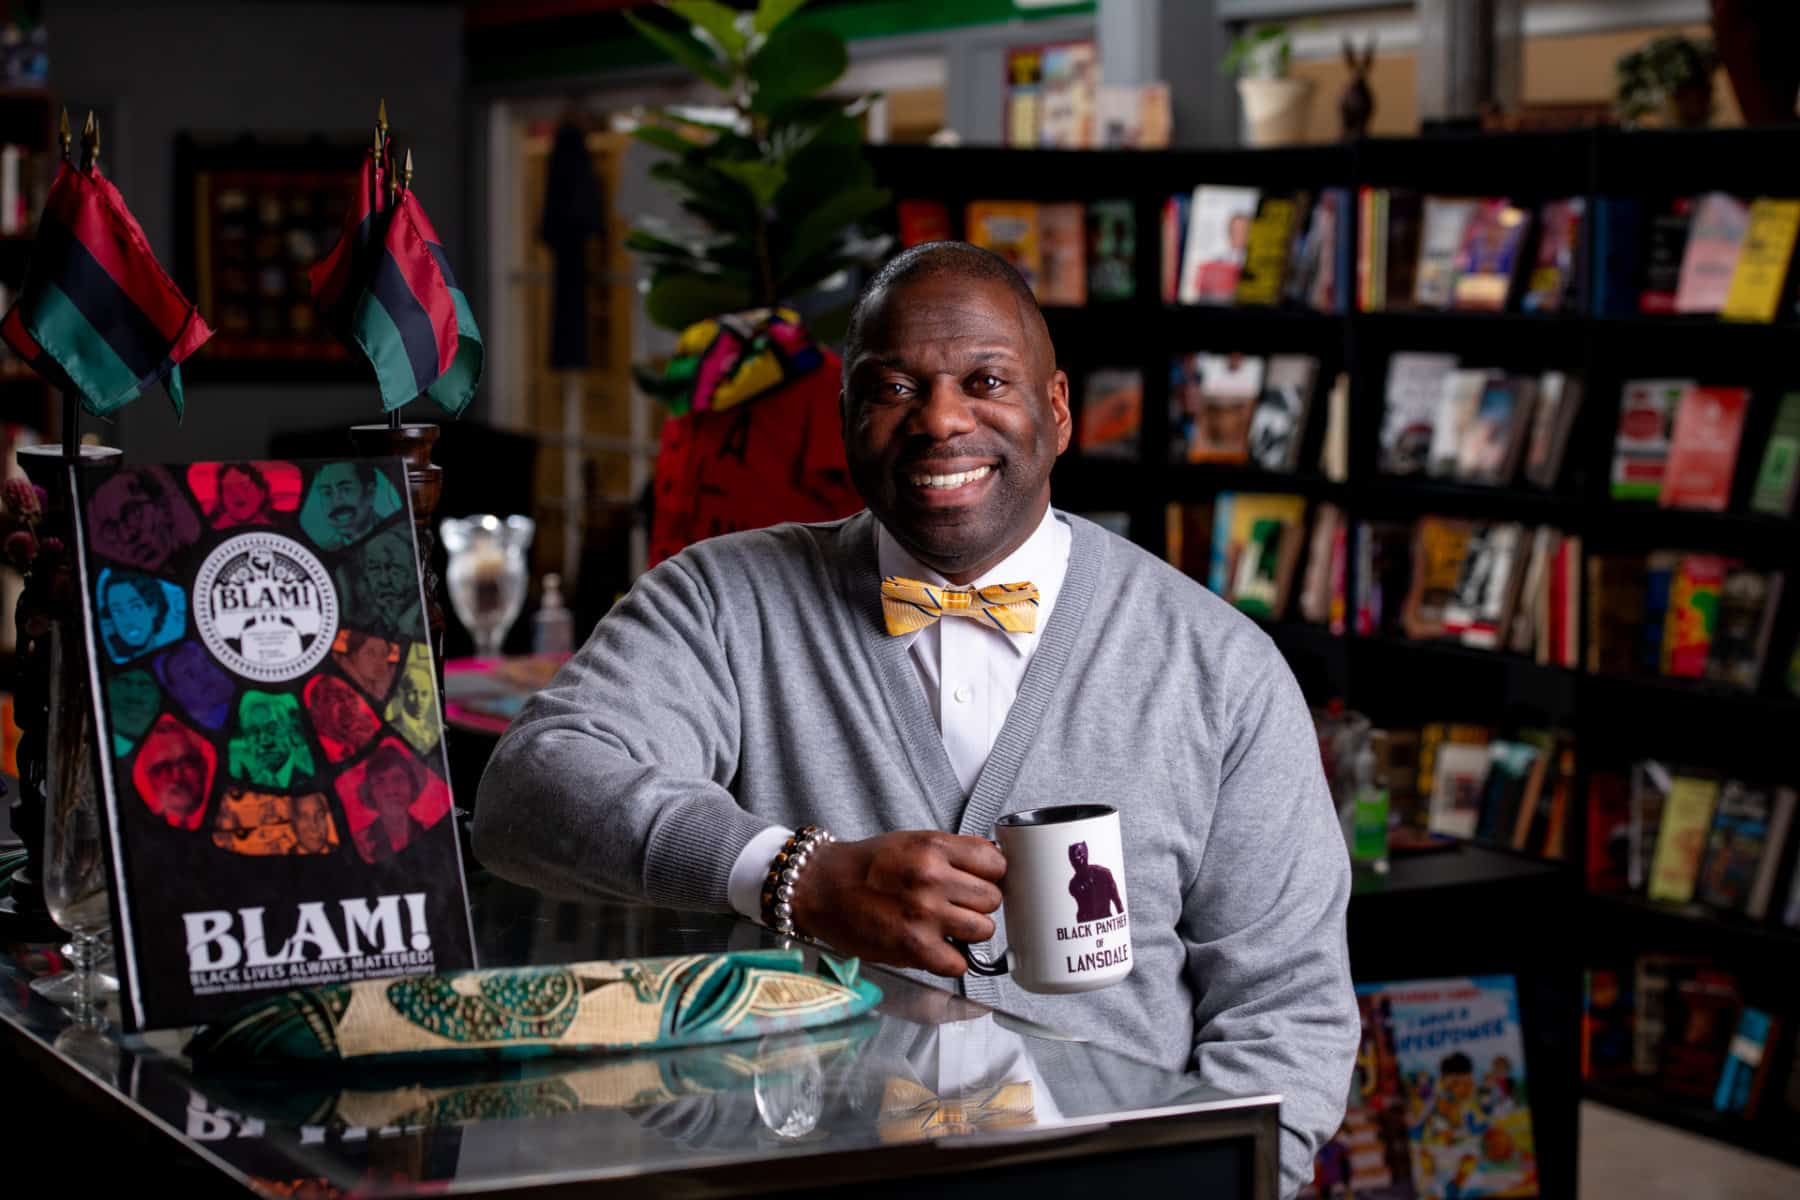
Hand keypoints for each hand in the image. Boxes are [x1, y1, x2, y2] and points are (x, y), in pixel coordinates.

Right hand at [789, 830, 1005, 976]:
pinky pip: (960, 964)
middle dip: (977, 905)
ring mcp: (924, 914)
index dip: (990, 876)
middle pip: (993, 899)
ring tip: (944, 927)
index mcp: (933, 847)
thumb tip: (995, 865)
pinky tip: (934, 948)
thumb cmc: (866, 866)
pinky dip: (950, 960)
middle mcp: (932, 878)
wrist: (821, 888)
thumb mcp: (913, 841)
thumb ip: (953, 852)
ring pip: (983, 930)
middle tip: (954, 905)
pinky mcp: (914, 947)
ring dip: (967, 933)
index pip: (997, 864)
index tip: (977, 882)